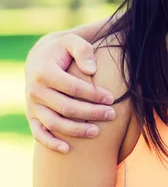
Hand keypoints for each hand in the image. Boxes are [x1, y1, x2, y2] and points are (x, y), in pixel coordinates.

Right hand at [24, 33, 115, 152]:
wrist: (40, 57)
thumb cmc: (63, 49)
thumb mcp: (72, 41)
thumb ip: (83, 51)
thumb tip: (92, 70)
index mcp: (45, 72)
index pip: (73, 88)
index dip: (94, 94)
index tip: (112, 98)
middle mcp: (35, 90)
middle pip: (66, 107)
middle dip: (91, 113)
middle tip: (112, 114)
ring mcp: (32, 105)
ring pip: (54, 123)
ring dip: (75, 130)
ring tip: (97, 132)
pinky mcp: (32, 115)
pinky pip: (38, 133)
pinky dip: (50, 143)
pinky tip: (67, 149)